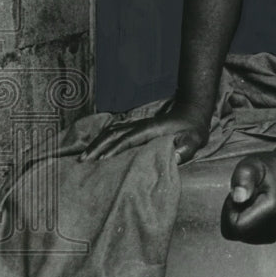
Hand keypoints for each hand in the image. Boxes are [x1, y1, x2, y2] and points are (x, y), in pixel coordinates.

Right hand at [80, 107, 208, 163]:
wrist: (192, 114)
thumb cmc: (192, 132)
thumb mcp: (192, 142)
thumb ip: (183, 151)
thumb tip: (172, 158)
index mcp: (150, 131)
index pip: (127, 140)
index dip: (113, 149)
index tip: (100, 160)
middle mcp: (140, 126)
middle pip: (112, 134)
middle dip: (97, 147)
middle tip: (83, 161)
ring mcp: (136, 125)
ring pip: (110, 131)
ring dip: (96, 143)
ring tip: (83, 157)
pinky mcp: (136, 127)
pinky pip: (114, 131)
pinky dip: (102, 138)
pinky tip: (95, 147)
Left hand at [220, 148, 275, 243]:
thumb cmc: (270, 168)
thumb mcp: (252, 166)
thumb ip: (243, 179)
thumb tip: (238, 198)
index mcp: (270, 212)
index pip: (233, 227)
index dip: (230, 209)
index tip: (241, 194)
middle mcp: (273, 229)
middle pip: (234, 233)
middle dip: (232, 214)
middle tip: (246, 195)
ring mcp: (272, 235)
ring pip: (238, 234)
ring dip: (238, 217)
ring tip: (252, 199)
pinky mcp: (270, 236)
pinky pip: (245, 234)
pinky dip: (244, 221)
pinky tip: (255, 207)